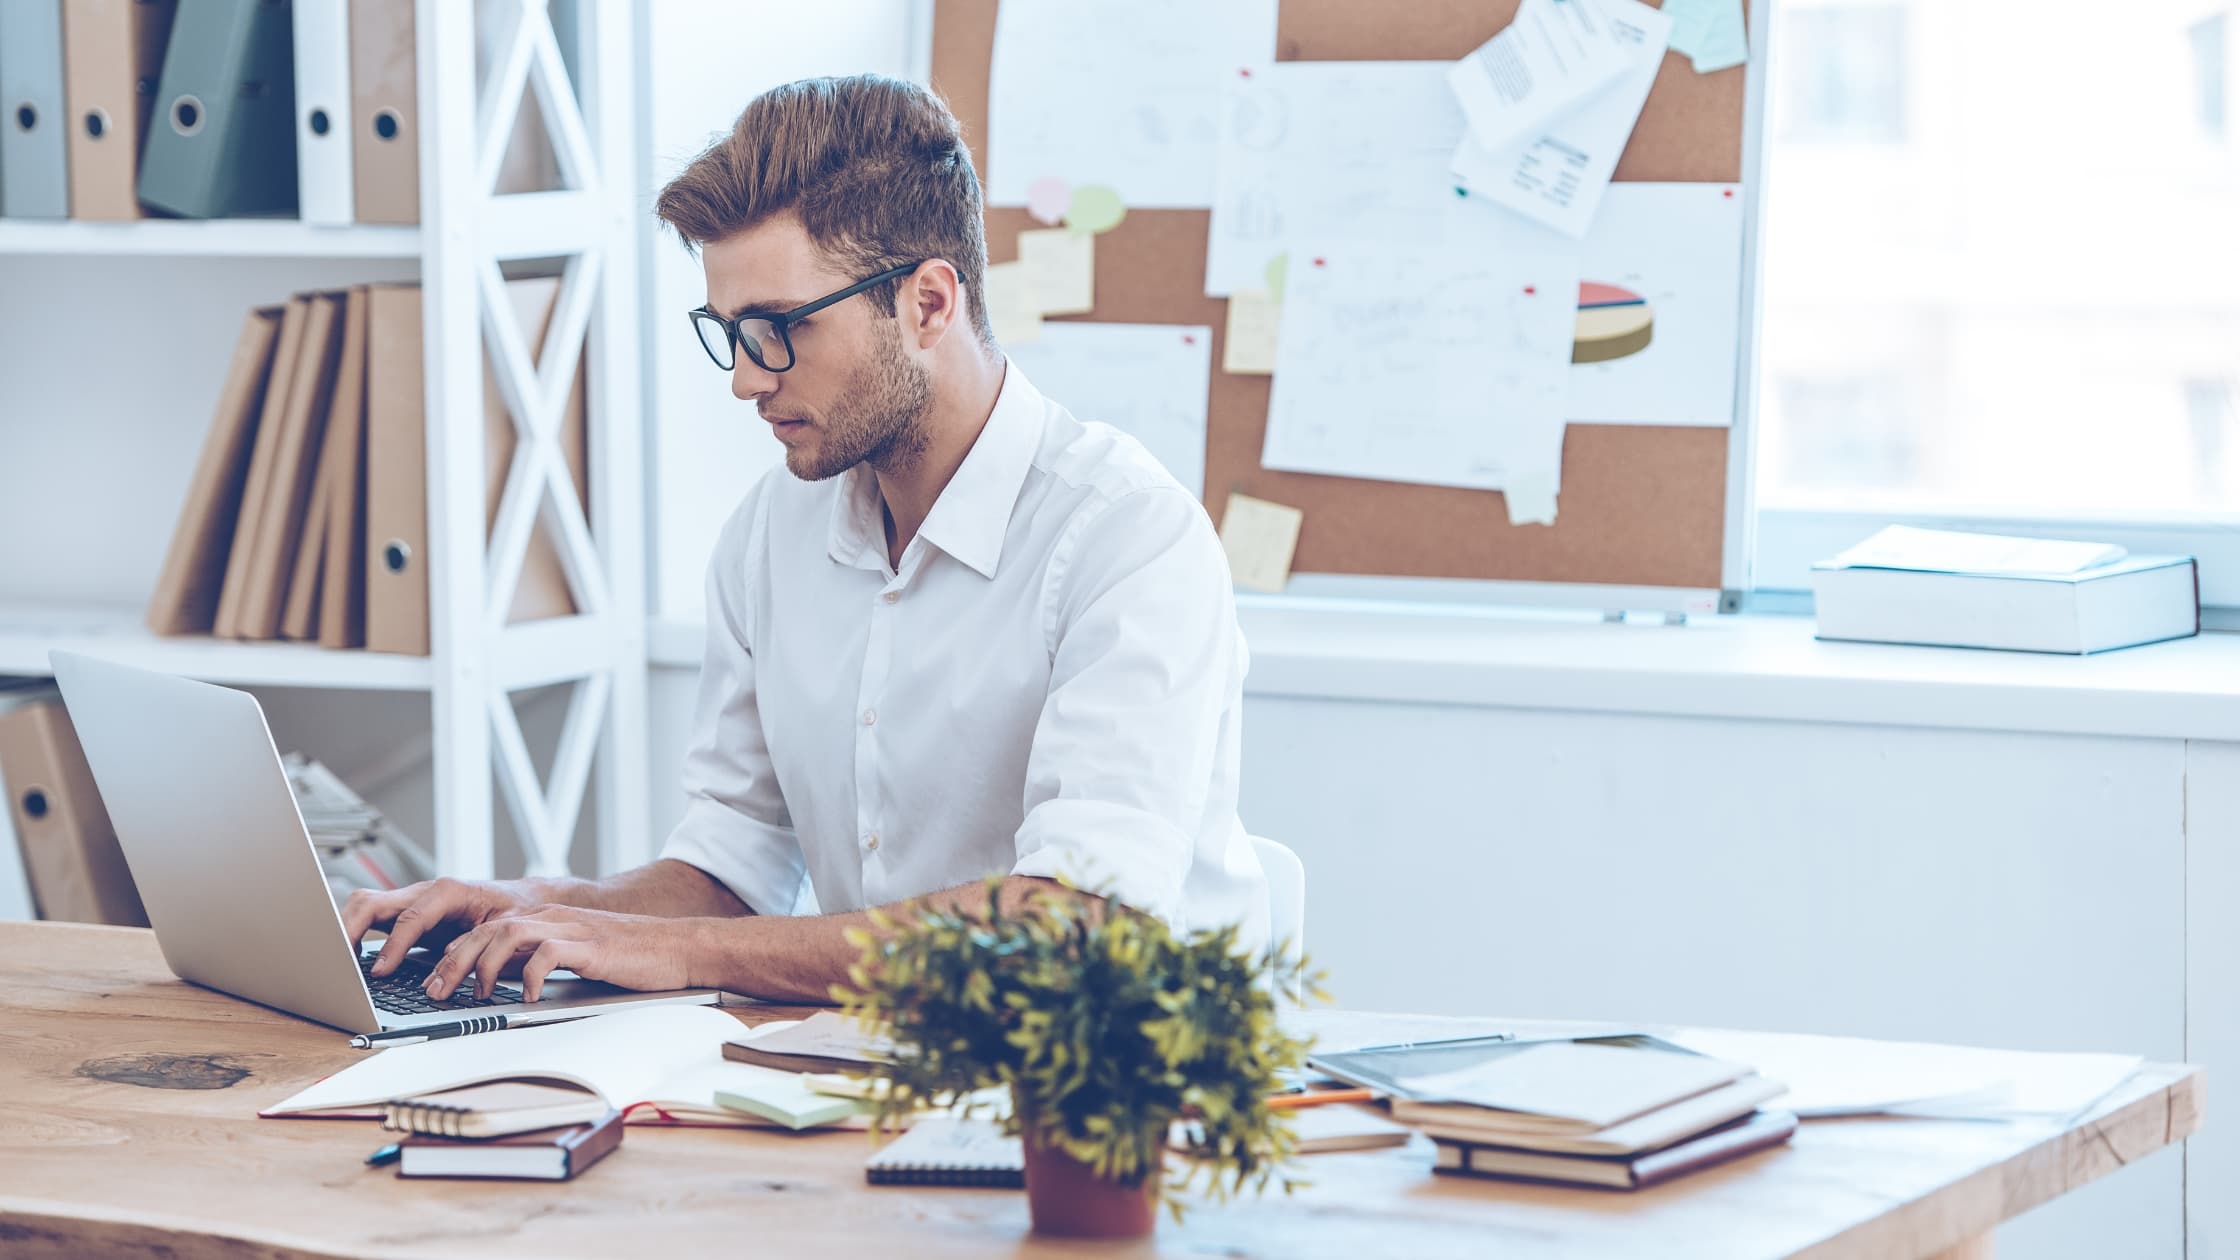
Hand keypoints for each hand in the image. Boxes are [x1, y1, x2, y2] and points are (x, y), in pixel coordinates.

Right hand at [341, 877, 546, 977]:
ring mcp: (411, 900)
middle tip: (340, 964)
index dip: (393, 945)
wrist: (522, 899)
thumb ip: (479, 942)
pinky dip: (355, 935)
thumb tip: (448, 964)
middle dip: (349, 930)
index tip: (380, 971)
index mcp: (450, 891)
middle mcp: (424, 892)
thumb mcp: (507, 926)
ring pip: (365, 906)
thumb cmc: (515, 911)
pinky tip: (351, 960)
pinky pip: (372, 919)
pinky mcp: (406, 913)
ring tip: (338, 964)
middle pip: (372, 901)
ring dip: (346, 931)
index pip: (411, 917)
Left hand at [420, 905, 707, 1002]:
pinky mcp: (592, 946)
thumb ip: (542, 960)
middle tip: (435, 991)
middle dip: (454, 961)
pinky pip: (549, 953)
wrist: (678, 947)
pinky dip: (531, 975)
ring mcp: (572, 929)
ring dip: (483, 965)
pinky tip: (527, 997)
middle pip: (487, 929)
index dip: (452, 954)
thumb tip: (505, 982)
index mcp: (546, 919)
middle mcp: (553, 917)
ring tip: (475, 995)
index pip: (485, 928)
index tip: (432, 981)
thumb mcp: (576, 955)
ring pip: (509, 934)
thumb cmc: (631, 956)